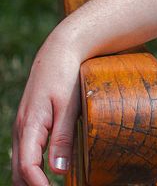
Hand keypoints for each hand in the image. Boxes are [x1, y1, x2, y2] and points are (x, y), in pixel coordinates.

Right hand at [12, 33, 83, 185]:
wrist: (60, 51)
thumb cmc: (66, 75)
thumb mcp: (69, 105)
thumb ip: (63, 137)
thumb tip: (58, 170)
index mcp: (29, 126)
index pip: (27, 165)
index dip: (37, 184)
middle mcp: (21, 129)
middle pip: (19, 170)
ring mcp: (24, 128)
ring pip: (20, 164)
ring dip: (29, 180)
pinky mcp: (31, 125)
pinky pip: (26, 153)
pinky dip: (31, 169)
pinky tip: (44, 176)